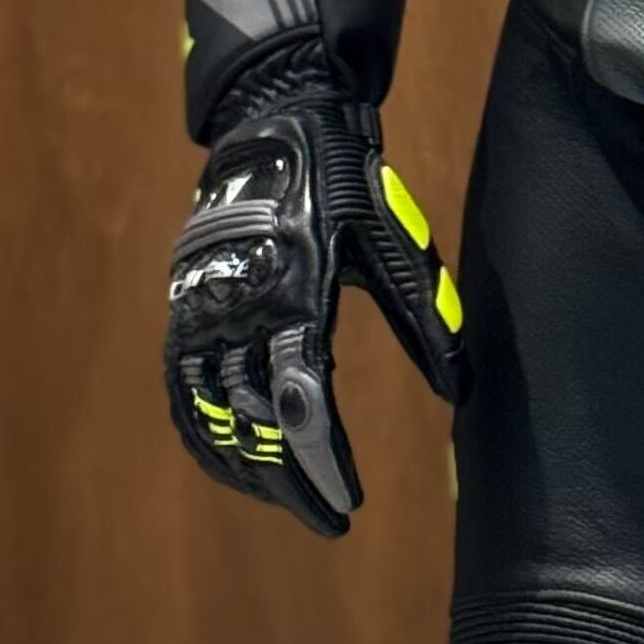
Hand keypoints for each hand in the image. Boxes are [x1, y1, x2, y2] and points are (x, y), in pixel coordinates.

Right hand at [166, 66, 466, 534]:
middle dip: (289, 480)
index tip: (348, 502)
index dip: (322, 461)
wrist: (274, 122)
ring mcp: (202, 311)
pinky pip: (182, 390)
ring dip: (245, 467)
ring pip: (210, 414)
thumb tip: (461, 389)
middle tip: (329, 521)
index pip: (303, 400)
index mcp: (294, 293)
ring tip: (285, 501)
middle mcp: (238, 309)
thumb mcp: (393, 244)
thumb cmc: (344, 182)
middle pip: (254, 421)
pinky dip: (202, 435)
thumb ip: (426, 319)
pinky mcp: (184, 310)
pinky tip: (231, 464)